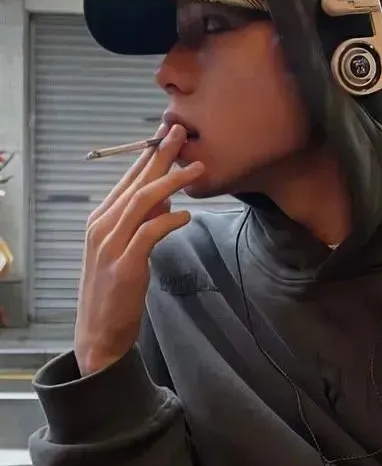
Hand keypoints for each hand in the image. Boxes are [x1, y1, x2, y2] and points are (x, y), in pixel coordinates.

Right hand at [74, 124, 204, 376]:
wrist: (100, 332)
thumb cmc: (118, 293)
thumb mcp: (130, 252)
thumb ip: (144, 225)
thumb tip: (168, 202)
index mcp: (101, 220)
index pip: (127, 180)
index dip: (149, 156)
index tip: (167, 136)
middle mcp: (102, 227)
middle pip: (134, 183)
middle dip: (160, 156)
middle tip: (181, 133)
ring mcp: (111, 245)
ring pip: (142, 202)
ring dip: (172, 182)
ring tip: (197, 169)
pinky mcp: (124, 266)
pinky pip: (149, 234)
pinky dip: (169, 220)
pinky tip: (187, 215)